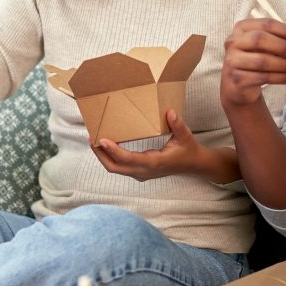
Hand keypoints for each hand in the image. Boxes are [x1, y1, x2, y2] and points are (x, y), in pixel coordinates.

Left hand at [93, 110, 238, 182]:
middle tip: (91, 138)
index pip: (128, 159)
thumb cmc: (188, 150)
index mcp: (154, 163)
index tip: (102, 140)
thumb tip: (170, 112)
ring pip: (115, 168)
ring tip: (94, 140)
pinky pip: (120, 167)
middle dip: (100, 154)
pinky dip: (110, 157)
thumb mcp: (185, 136)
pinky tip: (106, 145)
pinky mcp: (140, 172)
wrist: (194, 166)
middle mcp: (144, 171)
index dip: (114, 151)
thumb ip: (177, 125)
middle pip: (114, 167)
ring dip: (103, 156)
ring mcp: (141, 173)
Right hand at [221, 18, 285, 107]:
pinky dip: (281, 78)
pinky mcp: (238, 79)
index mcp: (242, 28)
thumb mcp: (266, 46)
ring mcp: (232, 61)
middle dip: (283, 46)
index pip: (266, 24)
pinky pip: (263, 77)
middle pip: (259, 39)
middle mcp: (233, 42)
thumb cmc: (256, 60)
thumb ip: (282, 40)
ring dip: (283, 64)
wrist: (239, 85)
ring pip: (262, 61)